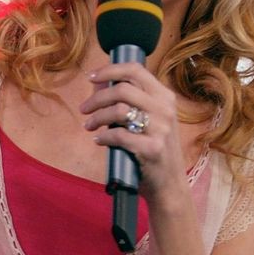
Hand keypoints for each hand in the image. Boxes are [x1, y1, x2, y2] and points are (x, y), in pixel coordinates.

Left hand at [78, 63, 188, 201]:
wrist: (169, 184)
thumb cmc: (154, 147)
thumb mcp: (151, 119)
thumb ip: (130, 101)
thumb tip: (99, 84)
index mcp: (165, 97)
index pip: (136, 70)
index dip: (110, 70)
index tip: (91, 77)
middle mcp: (165, 109)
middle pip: (122, 89)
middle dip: (96, 98)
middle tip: (84, 109)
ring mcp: (161, 129)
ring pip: (118, 110)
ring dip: (97, 117)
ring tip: (88, 126)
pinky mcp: (152, 148)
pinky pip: (118, 135)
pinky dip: (103, 137)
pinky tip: (99, 141)